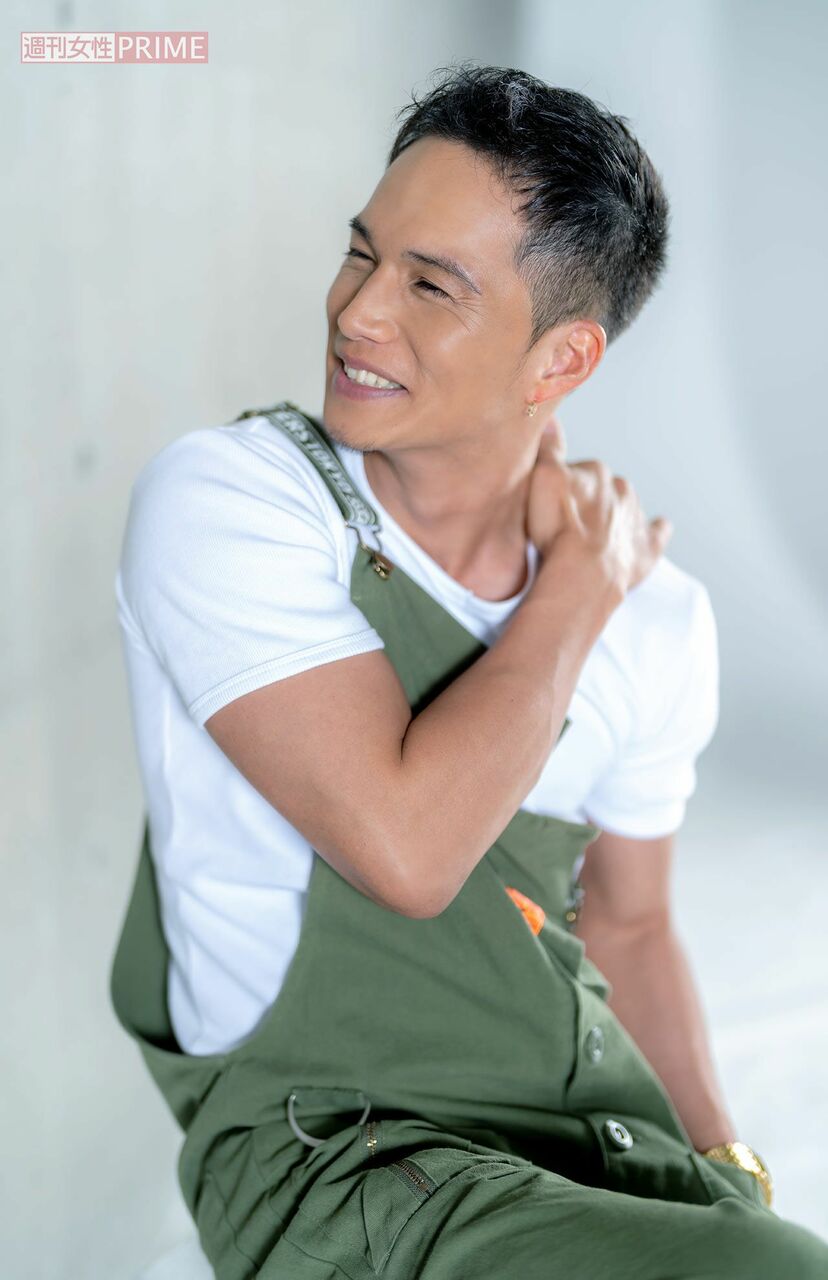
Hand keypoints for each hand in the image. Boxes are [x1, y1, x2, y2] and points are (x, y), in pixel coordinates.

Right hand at [526, 415, 673, 597]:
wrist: (583, 573)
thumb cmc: (558, 529)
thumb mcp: (540, 477)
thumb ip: (547, 448)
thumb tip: (550, 419)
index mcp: (597, 472)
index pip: (577, 470)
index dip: (561, 487)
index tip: (549, 502)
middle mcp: (622, 490)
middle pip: (603, 490)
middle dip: (589, 501)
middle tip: (568, 522)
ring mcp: (636, 519)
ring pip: (627, 509)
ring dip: (614, 517)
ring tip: (594, 534)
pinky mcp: (646, 548)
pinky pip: (656, 533)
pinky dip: (655, 531)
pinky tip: (656, 529)